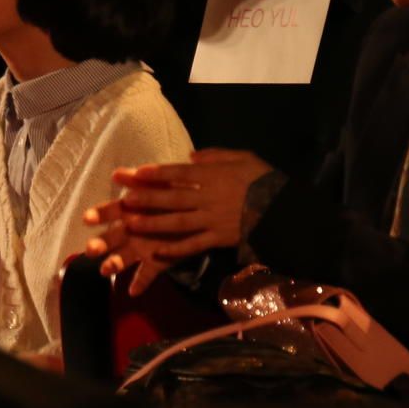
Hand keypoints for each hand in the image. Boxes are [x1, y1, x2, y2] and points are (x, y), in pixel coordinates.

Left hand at [80, 148, 272, 292]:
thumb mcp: (243, 157)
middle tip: (123, 200)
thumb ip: (216, 155)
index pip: (178, 172)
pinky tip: (157, 252)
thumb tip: (191, 155)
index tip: (134, 173)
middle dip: (146, 199)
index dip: (156, 173)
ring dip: (153, 224)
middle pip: (172, 197)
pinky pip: (194, 244)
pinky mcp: (219, 238)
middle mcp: (208, 197)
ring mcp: (213, 219)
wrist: (284, 209)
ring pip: (177, 222)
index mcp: (213, 175)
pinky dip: (175, 249)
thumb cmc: (263, 179)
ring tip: (131, 225)